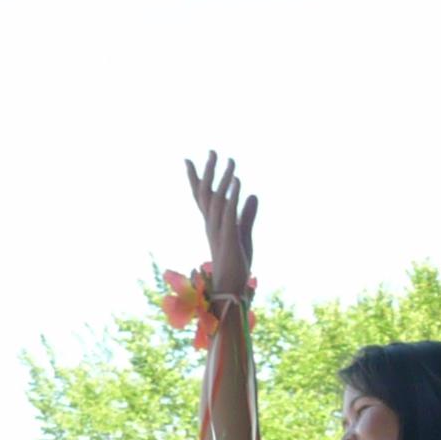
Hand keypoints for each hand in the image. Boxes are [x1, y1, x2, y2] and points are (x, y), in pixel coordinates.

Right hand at [184, 151, 257, 306]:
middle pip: (205, 193)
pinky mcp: (229, 238)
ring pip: (217, 199)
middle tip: (212, 151)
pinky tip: (238, 182)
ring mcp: (218, 230)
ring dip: (224, 179)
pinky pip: (229, 213)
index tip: (187, 160)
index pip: (201, 197)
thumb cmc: (236, 264)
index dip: (194, 178)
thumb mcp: (244, 234)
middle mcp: (211, 224)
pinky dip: (233, 196)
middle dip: (208, 171)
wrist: (231, 288)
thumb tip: (253, 195)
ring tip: (230, 161)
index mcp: (212, 223)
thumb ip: (247, 214)